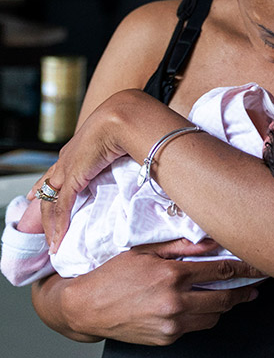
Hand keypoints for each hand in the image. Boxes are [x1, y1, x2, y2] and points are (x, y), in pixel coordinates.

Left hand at [33, 89, 177, 251]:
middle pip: (49, 187)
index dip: (50, 184)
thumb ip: (128, 150)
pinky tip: (58, 239)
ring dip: (51, 224)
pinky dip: (59, 225)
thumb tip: (149, 158)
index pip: (58, 169)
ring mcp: (67, 167)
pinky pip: (62, 206)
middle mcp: (68, 156)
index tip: (40, 195)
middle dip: (45, 209)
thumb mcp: (125, 138)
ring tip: (53, 243)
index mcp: (80, 145)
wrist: (128, 115)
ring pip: (50, 201)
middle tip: (46, 227)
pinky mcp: (73, 177)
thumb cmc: (134, 121)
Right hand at [60, 238, 262, 345]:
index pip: (222, 271)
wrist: (84, 307)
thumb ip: (182, 247)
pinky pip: (195, 328)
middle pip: (225, 298)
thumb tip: (212, 241)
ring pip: (213, 317)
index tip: (258, 266)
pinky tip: (201, 307)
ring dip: (225, 306)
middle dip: (245, 291)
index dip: (245, 268)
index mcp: (173, 275)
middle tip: (256, 286)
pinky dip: (202, 317)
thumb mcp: (146, 251)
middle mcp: (175, 302)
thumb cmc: (112, 274)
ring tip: (232, 296)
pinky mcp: (166, 339)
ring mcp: (171, 324)